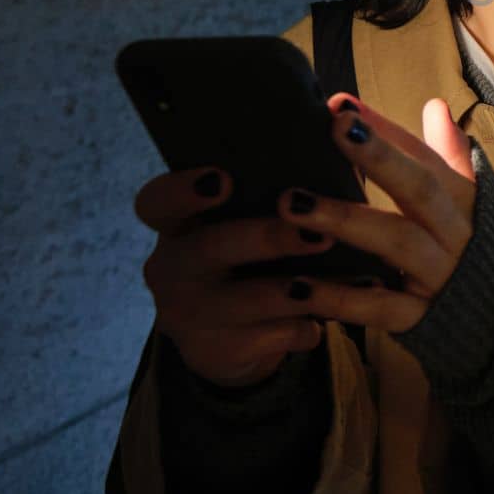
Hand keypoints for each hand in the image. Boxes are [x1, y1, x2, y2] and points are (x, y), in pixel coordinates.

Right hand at [135, 166, 337, 388]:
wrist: (233, 333)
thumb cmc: (250, 255)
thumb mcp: (245, 224)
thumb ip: (274, 192)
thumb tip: (336, 141)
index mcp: (176, 224)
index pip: (158, 201)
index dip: (183, 190)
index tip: (223, 179)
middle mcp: (171, 267)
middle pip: (207, 249)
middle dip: (264, 239)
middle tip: (314, 232)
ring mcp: (187, 314)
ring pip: (238, 302)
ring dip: (286, 293)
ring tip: (323, 284)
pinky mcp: (213, 352)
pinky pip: (263, 340)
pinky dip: (298, 329)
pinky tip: (323, 320)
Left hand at [271, 93, 479, 334]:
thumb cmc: (475, 251)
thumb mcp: (469, 204)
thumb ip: (448, 155)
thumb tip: (435, 105)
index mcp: (463, 200)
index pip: (425, 155)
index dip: (385, 130)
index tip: (340, 105)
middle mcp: (455, 233)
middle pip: (419, 189)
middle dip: (378, 157)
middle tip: (334, 127)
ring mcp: (440, 277)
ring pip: (397, 242)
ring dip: (344, 219)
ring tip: (291, 202)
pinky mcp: (421, 320)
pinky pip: (380, 307)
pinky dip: (340, 298)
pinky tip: (298, 284)